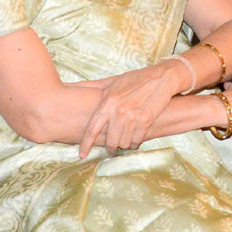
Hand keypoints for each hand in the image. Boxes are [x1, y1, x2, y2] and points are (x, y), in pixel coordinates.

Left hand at [74, 60, 188, 157]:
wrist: (162, 77)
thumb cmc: (135, 79)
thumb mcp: (111, 81)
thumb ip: (90, 87)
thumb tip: (69, 86)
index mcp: (107, 102)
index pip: (92, 129)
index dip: (86, 144)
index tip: (82, 155)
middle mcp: (118, 111)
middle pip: (110, 141)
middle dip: (110, 147)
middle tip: (112, 149)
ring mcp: (133, 117)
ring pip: (123, 142)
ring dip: (123, 145)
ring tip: (124, 142)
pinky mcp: (146, 121)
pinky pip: (136, 140)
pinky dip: (135, 143)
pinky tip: (134, 140)